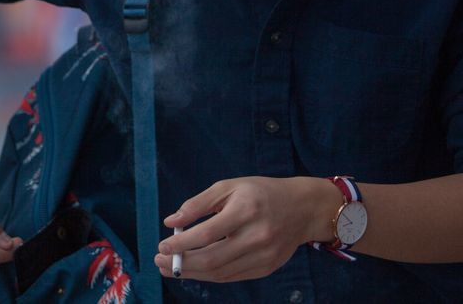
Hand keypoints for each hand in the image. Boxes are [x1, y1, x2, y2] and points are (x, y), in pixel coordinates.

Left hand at [153, 176, 335, 282]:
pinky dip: (211, 275)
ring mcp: (264, 255)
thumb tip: (170, 222)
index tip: (161, 246)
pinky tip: (195, 269)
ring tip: (172, 268)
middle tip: (160, 261)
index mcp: (245, 210)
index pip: (207, 234)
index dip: (181, 243)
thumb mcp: (229, 186)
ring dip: (192, 273)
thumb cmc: (259, 193)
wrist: (302, 208)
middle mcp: (257, 235)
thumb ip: (198, 204)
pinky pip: (233, 276)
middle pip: (212, 259)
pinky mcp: (267, 268)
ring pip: (221, 273)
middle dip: (181, 263)